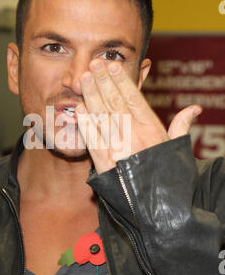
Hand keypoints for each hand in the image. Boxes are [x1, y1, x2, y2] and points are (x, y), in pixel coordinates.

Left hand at [76, 59, 201, 173]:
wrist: (159, 211)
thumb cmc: (170, 179)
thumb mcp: (178, 150)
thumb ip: (181, 127)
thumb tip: (194, 109)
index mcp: (151, 131)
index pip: (133, 99)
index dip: (122, 80)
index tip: (113, 66)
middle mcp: (133, 137)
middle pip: (114, 103)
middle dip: (103, 81)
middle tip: (94, 63)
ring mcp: (116, 151)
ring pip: (101, 117)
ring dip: (91, 96)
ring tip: (85, 78)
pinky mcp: (104, 166)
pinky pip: (92, 140)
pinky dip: (85, 123)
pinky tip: (79, 108)